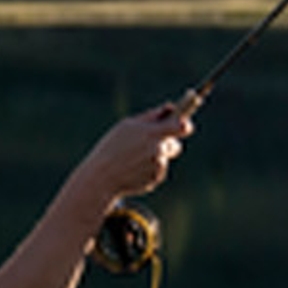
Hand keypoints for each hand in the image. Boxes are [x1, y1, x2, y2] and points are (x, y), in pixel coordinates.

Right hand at [73, 101, 194, 206]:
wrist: (102, 177)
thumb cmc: (112, 147)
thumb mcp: (127, 126)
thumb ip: (151, 116)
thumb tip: (170, 108)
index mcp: (152, 133)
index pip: (181, 126)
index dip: (185, 125)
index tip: (185, 124)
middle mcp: (158, 149)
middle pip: (175, 145)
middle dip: (167, 143)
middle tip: (152, 143)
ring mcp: (158, 166)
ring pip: (164, 159)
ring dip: (155, 157)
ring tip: (133, 159)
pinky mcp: (156, 179)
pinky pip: (157, 172)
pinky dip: (149, 170)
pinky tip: (133, 170)